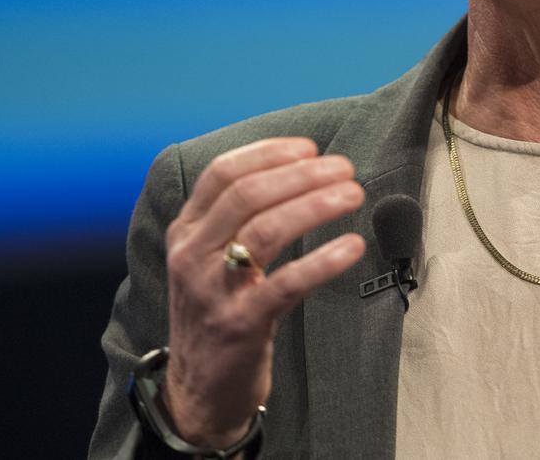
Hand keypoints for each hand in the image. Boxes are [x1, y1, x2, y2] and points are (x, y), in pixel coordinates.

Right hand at [161, 138, 365, 447]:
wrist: (198, 392)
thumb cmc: (218, 311)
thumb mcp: (209, 258)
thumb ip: (236, 217)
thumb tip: (299, 168)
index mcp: (186, 231)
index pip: (222, 173)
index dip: (269, 153)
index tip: (310, 147)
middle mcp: (192, 255)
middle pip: (248, 195)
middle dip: (302, 174)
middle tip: (345, 168)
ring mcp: (213, 291)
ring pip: (266, 230)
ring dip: (316, 205)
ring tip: (354, 195)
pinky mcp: (240, 324)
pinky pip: (286, 283)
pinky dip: (323, 260)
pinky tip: (353, 246)